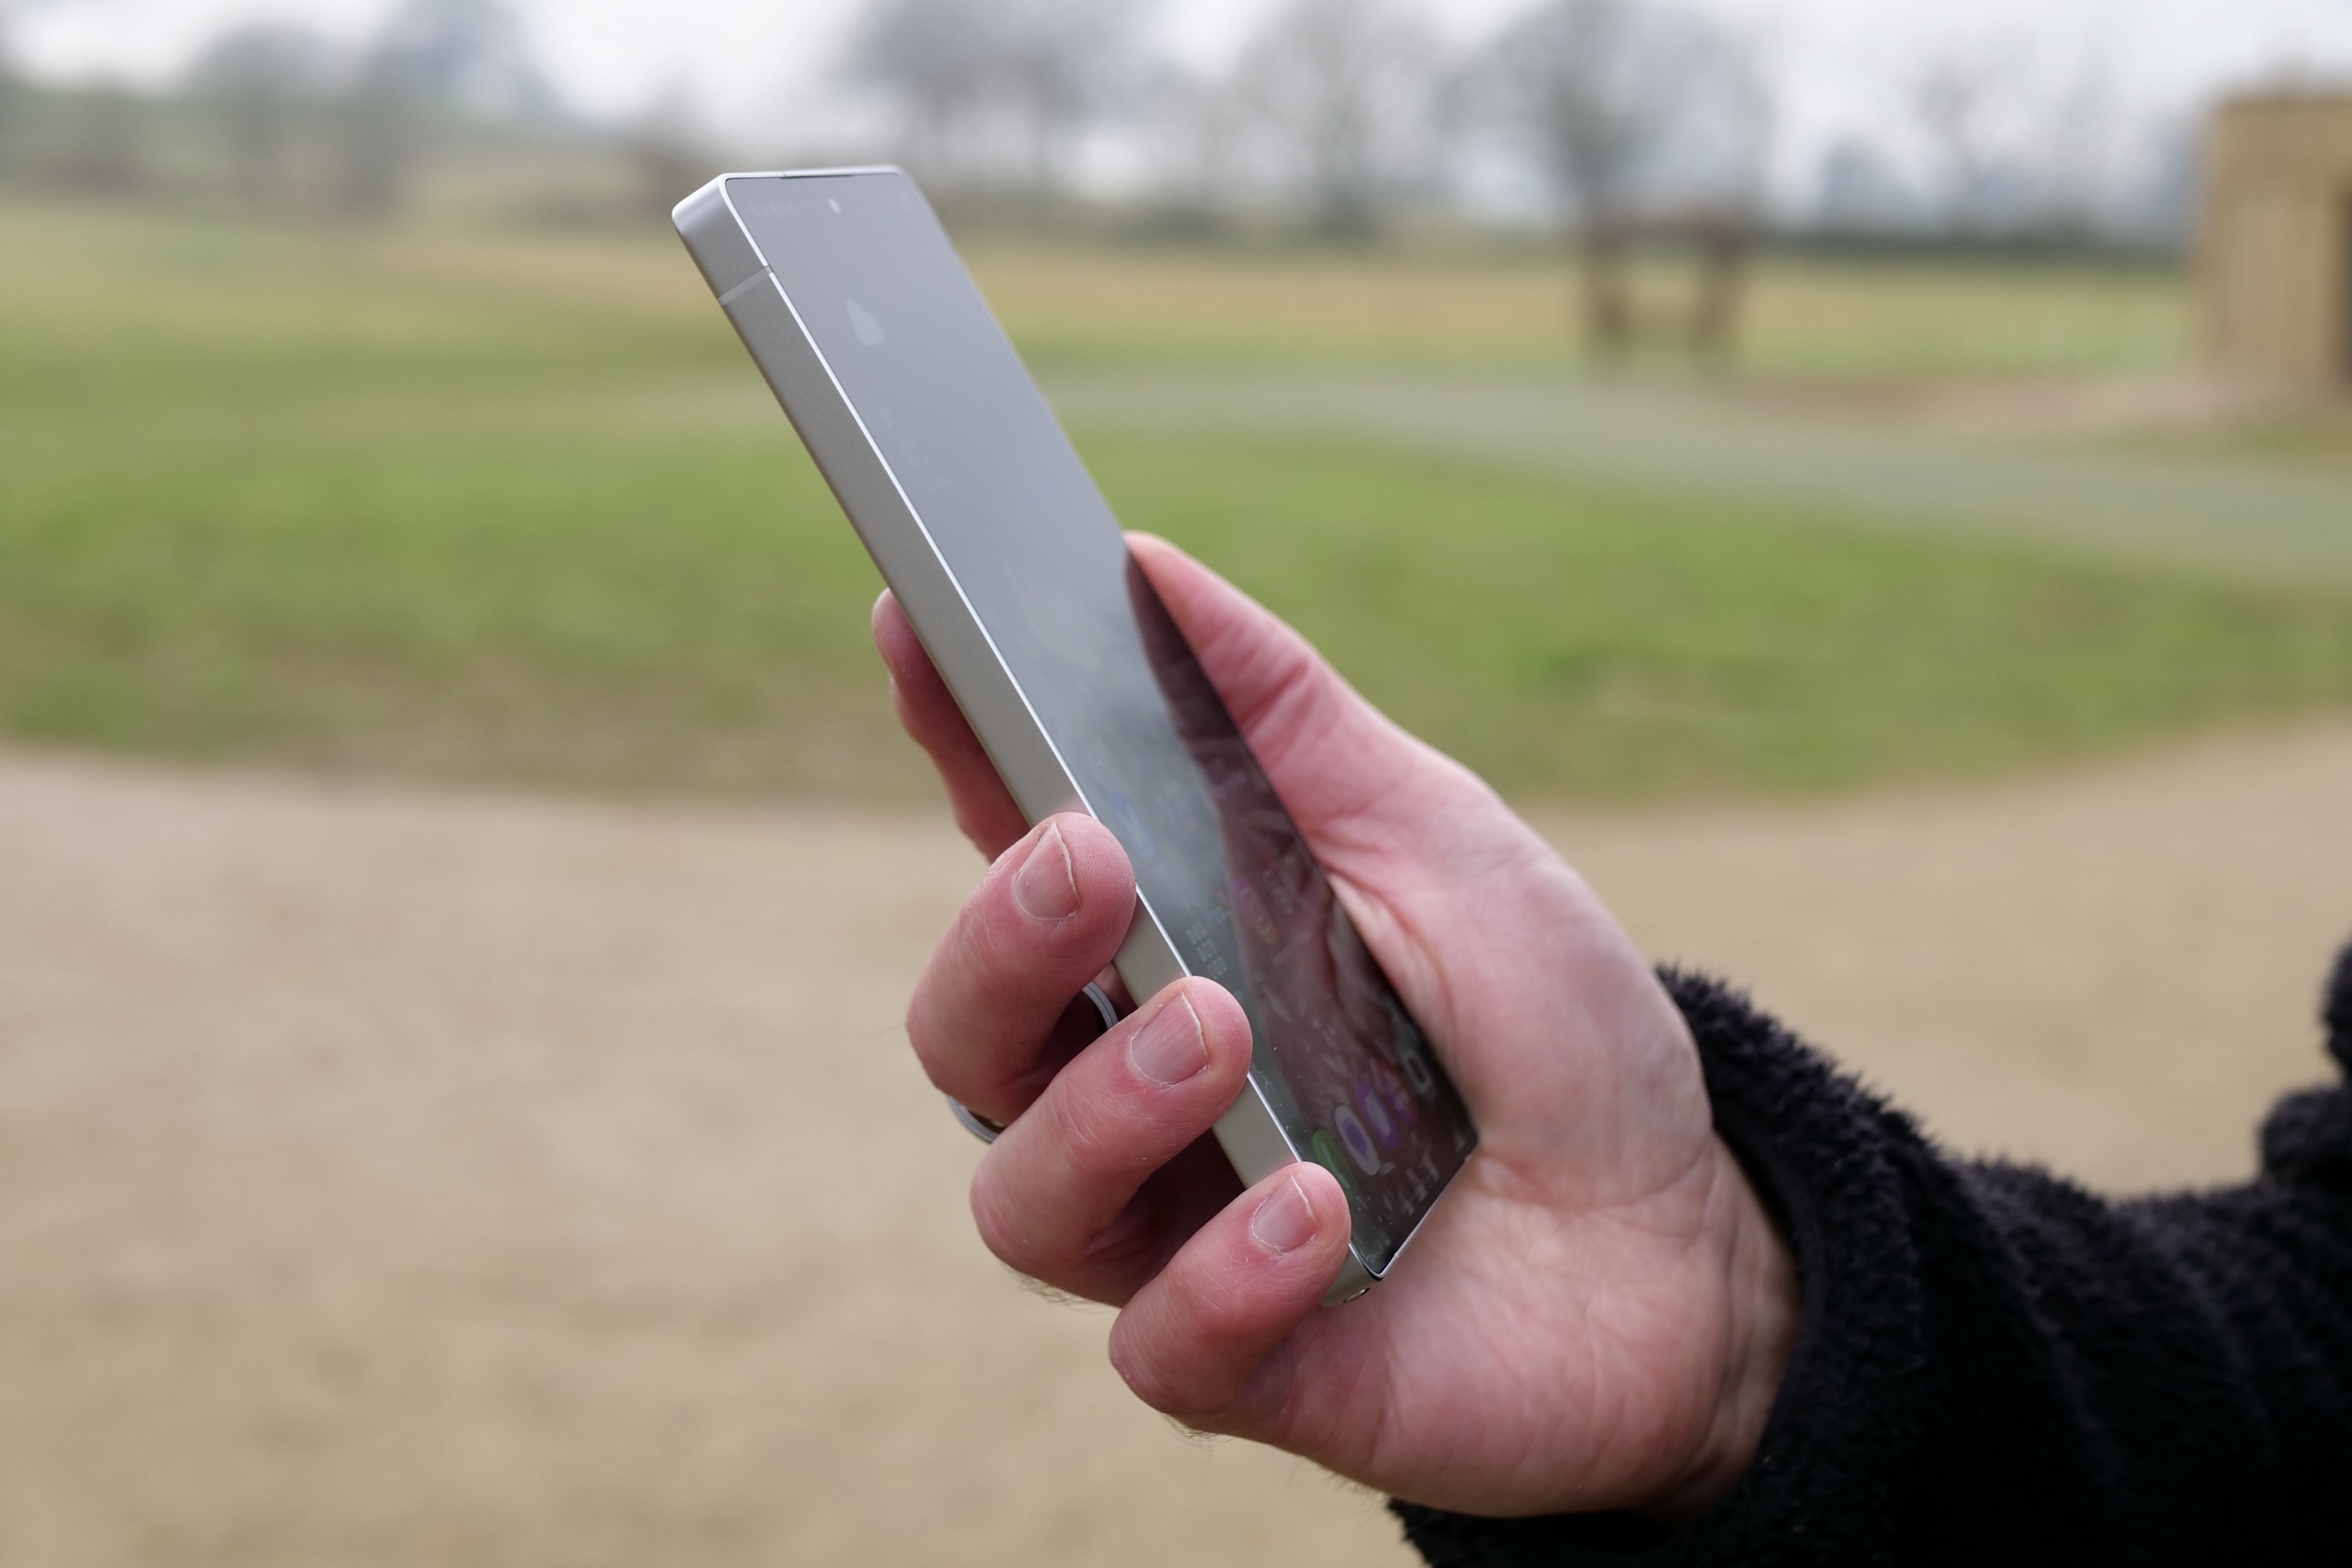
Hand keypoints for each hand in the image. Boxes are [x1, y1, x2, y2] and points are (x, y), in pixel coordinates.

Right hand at [879, 535, 1796, 1518]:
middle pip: (967, 1035)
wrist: (1689, 1237)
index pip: (1010, 841)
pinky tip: (1313, 1213)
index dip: (950, 741)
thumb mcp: (1437, 841)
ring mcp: (1177, 1232)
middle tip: (1087, 862)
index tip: (914, 624)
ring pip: (1023, 1195)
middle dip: (996, 941)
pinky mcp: (1248, 1366)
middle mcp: (1133, 1092)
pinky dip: (1220, 1273)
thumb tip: (1149, 565)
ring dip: (1100, 1106)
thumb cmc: (1549, 1029)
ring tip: (1217, 1032)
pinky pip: (1159, 1342)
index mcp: (1164, 947)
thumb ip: (1291, 722)